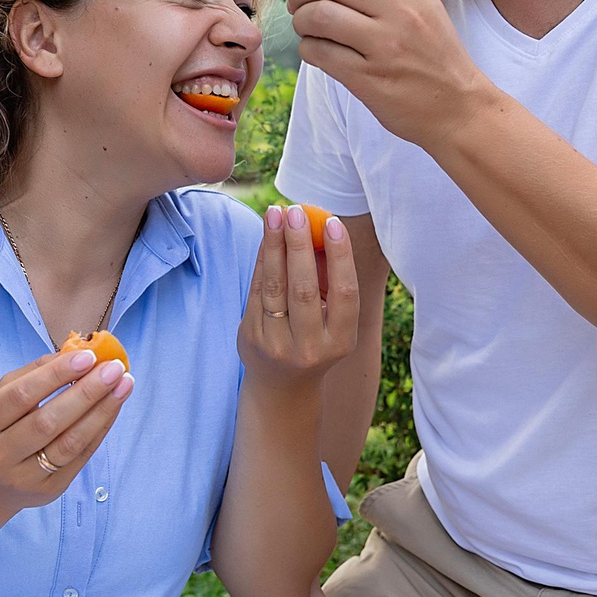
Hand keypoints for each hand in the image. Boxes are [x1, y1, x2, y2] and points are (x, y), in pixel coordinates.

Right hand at [0, 348, 132, 511]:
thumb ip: (31, 374)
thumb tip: (74, 352)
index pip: (21, 396)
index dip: (55, 375)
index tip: (87, 356)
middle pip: (48, 422)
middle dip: (86, 392)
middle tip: (114, 368)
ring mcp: (25, 478)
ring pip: (70, 443)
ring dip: (101, 411)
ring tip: (124, 384)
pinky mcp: (50, 490)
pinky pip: (81, 456)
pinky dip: (101, 428)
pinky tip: (114, 406)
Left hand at [238, 204, 359, 385]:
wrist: (283, 384)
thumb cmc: (315, 337)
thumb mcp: (331, 319)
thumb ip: (329, 279)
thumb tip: (320, 226)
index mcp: (340, 341)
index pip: (344, 293)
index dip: (340, 256)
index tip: (333, 222)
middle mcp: (310, 347)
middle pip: (304, 288)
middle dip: (299, 245)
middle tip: (296, 211)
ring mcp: (277, 345)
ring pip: (275, 287)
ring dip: (274, 246)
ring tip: (276, 213)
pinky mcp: (251, 338)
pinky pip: (257, 290)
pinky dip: (262, 260)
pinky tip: (267, 236)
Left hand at [286, 0, 490, 145]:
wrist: (459, 108)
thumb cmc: (434, 56)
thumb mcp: (425, 7)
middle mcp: (400, 10)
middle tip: (298, 4)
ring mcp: (385, 45)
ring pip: (318, 15)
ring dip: (301, 20)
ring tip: (306, 29)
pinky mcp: (368, 78)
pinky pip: (319, 52)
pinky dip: (307, 48)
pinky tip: (316, 52)